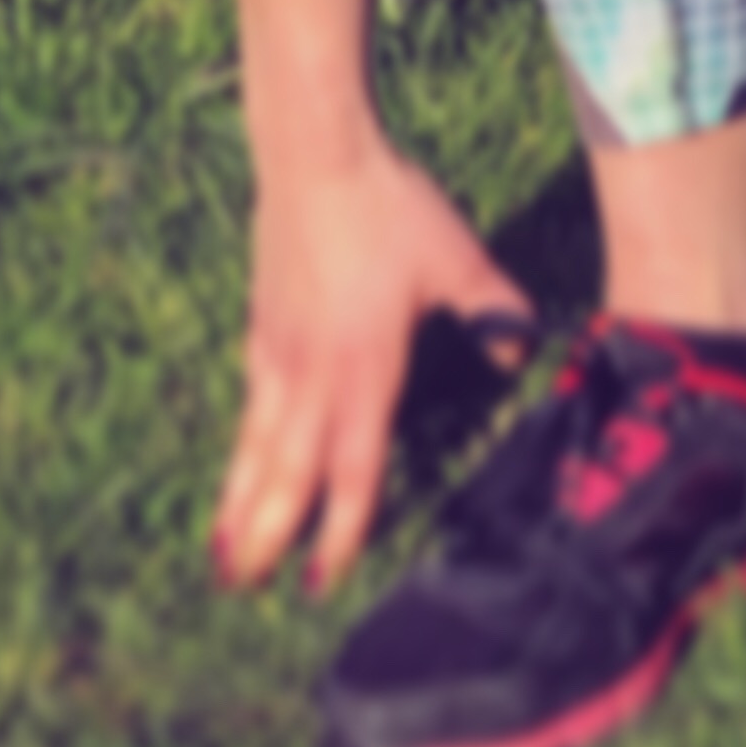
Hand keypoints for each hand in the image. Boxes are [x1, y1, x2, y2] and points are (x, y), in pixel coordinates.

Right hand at [209, 140, 533, 599]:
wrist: (315, 155)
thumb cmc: (389, 207)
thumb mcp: (458, 257)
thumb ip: (493, 309)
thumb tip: (524, 350)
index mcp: (363, 371)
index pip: (352, 473)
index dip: (340, 534)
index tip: (323, 582)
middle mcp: (312, 375)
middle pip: (286, 477)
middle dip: (266, 539)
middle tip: (245, 591)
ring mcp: (277, 352)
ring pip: (254, 449)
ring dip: (238, 505)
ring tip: (221, 556)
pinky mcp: (261, 326)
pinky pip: (251, 404)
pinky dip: (241, 445)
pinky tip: (240, 459)